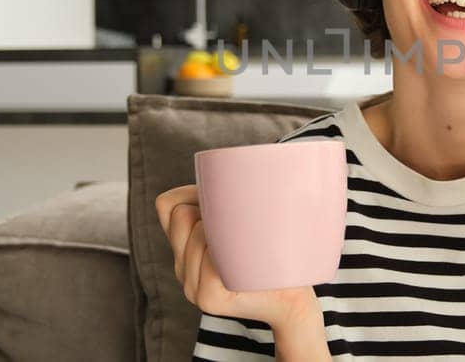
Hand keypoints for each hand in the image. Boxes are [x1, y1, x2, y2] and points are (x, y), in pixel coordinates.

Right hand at [154, 185, 320, 328]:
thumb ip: (225, 199)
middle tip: (247, 228)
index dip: (196, 193)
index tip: (230, 205)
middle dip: (212, 210)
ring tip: (252, 249)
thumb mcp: (243, 218)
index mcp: (184, 247)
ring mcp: (191, 287)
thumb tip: (218, 164)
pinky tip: (248, 266)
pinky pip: (209, 262)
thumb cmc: (273, 251)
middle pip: (181, 216)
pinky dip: (230, 256)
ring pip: (197, 236)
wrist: (296, 295)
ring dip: (226, 234)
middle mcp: (182, 268)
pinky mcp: (208, 299)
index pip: (167, 204)